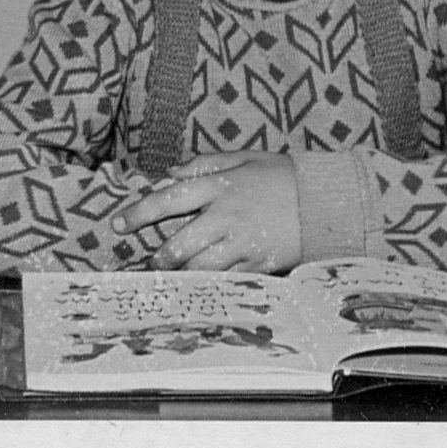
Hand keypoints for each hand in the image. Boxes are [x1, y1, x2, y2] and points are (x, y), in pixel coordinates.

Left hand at [111, 151, 301, 272]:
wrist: (328, 200)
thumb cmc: (285, 176)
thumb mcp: (246, 158)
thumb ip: (205, 164)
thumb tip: (170, 173)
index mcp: (220, 186)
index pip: (169, 199)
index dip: (140, 213)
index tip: (118, 224)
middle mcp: (226, 215)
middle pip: (179, 244)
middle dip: (158, 257)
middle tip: (148, 262)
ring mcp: (242, 242)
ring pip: (198, 268)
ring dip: (178, 276)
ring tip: (167, 278)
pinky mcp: (258, 263)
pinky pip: (225, 279)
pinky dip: (208, 285)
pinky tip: (197, 288)